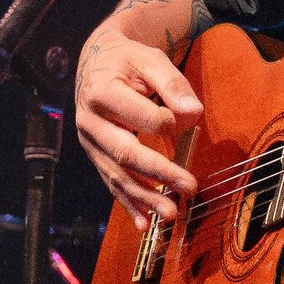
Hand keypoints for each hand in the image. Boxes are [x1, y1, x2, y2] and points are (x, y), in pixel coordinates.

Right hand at [75, 29, 201, 227]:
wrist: (95, 63)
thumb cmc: (128, 61)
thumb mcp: (150, 59)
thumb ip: (173, 83)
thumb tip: (194, 113)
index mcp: (103, 93)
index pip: (145, 117)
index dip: (172, 123)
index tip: (192, 119)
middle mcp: (90, 121)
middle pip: (126, 153)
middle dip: (159, 174)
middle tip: (189, 188)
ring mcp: (89, 142)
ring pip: (117, 175)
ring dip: (145, 197)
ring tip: (171, 214)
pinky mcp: (95, 155)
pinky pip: (110, 183)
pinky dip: (127, 204)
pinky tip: (143, 224)